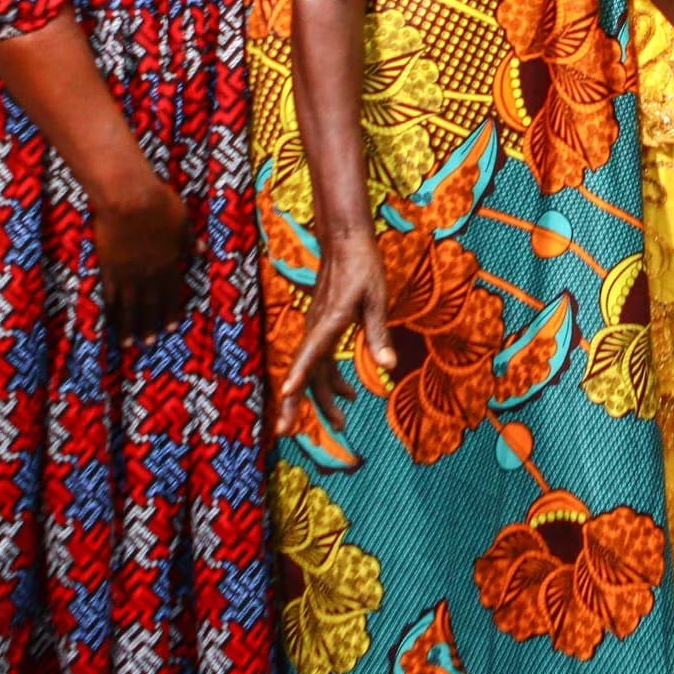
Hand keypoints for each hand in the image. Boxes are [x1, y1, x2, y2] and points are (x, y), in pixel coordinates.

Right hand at [90, 170, 191, 347]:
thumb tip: (202, 252)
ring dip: (130, 327)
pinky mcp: (108, 267)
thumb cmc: (159, 204)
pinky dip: (110, 311)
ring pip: (130, 306)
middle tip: (149, 343)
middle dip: (150, 325)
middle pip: (150, 304)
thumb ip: (189, 240)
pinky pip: (110, 295)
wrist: (129, 198)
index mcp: (170, 262)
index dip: (172, 310)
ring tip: (128, 345)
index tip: (172, 327)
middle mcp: (150, 273)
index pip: (173, 292)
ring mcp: (128, 272)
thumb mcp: (183, 220)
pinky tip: (109, 323)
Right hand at [275, 227, 394, 438]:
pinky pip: (320, 361)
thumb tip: (389, 368)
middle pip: (302, 370)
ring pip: (312, 370)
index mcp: (330, 320)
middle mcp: (317, 327)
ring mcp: (316, 328)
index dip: (298, 375)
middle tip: (284, 432)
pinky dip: (332, 380)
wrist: (345, 242)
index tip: (286, 394)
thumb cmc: (363, 267)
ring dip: (322, 397)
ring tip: (341, 423)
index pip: (311, 353)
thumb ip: (379, 333)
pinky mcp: (321, 328)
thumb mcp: (377, 299)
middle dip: (293, 403)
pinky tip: (349, 394)